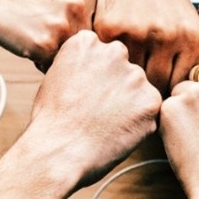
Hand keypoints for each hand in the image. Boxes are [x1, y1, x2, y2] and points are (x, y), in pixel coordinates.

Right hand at [0, 0, 97, 70]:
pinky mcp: (46, 44)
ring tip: (40, 37)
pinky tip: (31, 44)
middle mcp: (79, 6)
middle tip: (48, 32)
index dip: (81, 35)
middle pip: (89, 46)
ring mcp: (63, 25)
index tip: (63, 25)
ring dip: (57, 56)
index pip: (101, 30)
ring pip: (74, 58)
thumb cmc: (32, 4)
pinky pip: (54, 67)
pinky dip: (42, 62)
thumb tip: (112, 53)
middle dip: (71, 47)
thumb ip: (89, 16)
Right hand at [0, 31, 159, 198]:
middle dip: (118, 89)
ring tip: (104, 126)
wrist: (53, 156)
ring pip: (140, 89)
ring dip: (128, 107)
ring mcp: (132, 77)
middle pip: (127, 66)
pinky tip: (117, 134)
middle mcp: (111, 53)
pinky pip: (152, 111)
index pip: (107, 47)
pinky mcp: (148, 103)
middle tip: (98, 114)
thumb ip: (76, 64)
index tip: (93, 92)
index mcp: (84, 42)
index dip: (102, 75)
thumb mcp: (53, 80)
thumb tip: (86, 62)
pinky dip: (139, 125)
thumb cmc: (46, 125)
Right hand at [95, 0, 198, 94]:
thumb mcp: (188, 25)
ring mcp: (137, 33)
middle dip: (148, 93)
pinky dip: (109, 65)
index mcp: (191, 38)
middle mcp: (166, 37)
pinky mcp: (110, 29)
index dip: (170, 96)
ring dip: (126, 81)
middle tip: (139, 94)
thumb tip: (183, 99)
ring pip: (131, 77)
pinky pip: (109, 61)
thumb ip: (188, 59)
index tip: (160, 97)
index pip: (180, 86)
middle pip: (157, 87)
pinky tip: (109, 64)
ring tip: (123, 83)